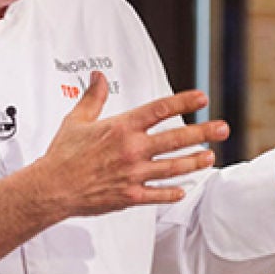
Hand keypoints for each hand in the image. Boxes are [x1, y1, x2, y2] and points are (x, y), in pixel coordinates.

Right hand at [33, 70, 229, 219]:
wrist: (52, 188)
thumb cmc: (63, 155)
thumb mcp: (77, 119)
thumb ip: (93, 97)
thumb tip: (98, 76)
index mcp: (122, 128)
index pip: (160, 110)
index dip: (184, 101)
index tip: (201, 98)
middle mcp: (132, 150)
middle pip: (176, 139)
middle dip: (203, 132)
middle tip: (222, 128)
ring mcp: (134, 174)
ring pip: (173, 167)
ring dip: (195, 162)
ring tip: (210, 157)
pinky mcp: (130, 196)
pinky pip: (157, 194)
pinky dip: (172, 193)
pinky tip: (183, 190)